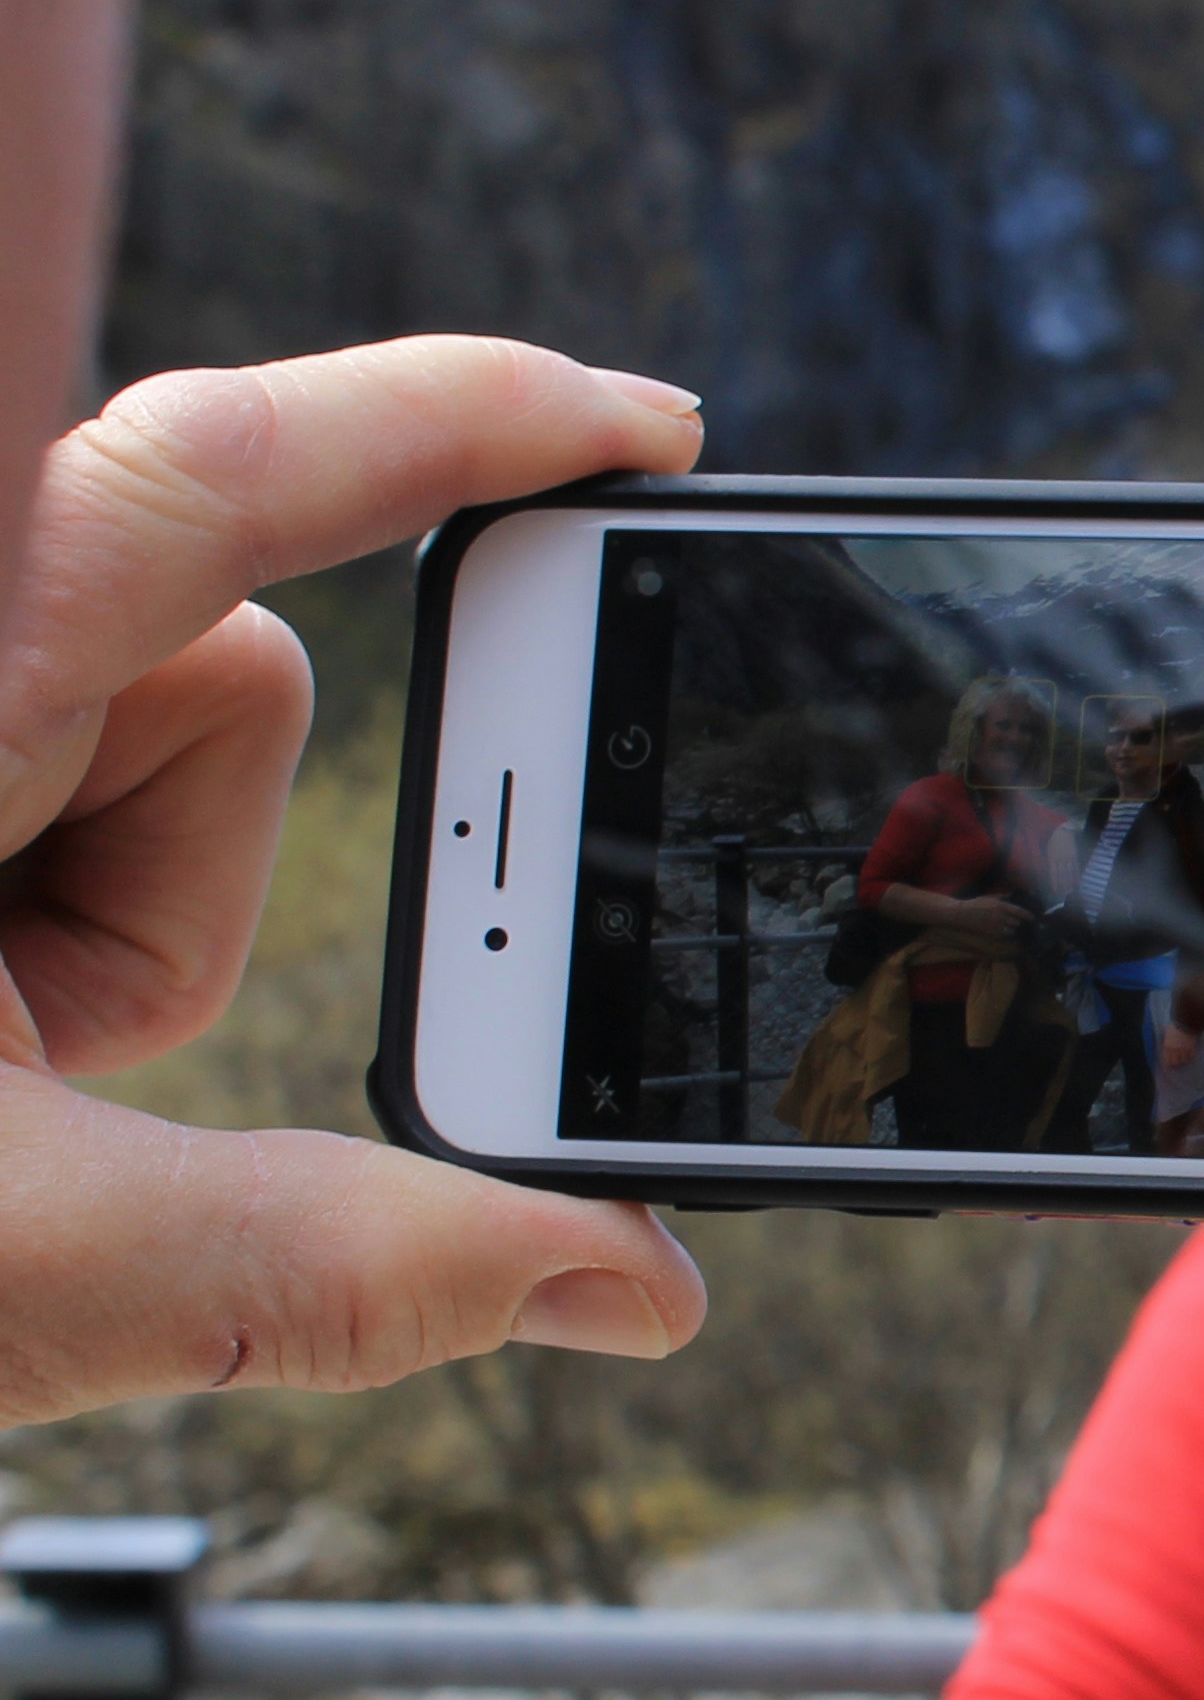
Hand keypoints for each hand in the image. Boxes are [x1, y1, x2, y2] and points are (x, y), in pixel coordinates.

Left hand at [0, 340, 714, 1424]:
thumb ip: (340, 1273)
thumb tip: (624, 1284)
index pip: (230, 464)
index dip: (468, 415)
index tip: (643, 431)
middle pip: (198, 667)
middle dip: (178, 876)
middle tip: (42, 1060)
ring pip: (111, 754)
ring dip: (71, 941)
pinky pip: (21, 817)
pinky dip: (10, 950)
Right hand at [950, 895, 1028, 941]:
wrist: (961, 914)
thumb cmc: (975, 904)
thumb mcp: (989, 897)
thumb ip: (1002, 897)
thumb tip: (1013, 895)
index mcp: (1000, 905)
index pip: (1019, 911)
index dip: (1028, 916)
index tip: (1033, 918)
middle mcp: (1000, 916)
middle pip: (1017, 922)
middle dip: (1018, 923)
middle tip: (1021, 924)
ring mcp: (995, 925)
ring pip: (1011, 930)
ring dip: (1012, 929)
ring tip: (1011, 928)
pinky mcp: (991, 933)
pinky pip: (1003, 935)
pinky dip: (1005, 934)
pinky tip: (1003, 932)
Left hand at [1156, 1018, 1203, 1075]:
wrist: (1185, 1021)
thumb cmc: (1175, 1025)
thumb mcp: (1168, 1034)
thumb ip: (1168, 1041)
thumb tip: (1168, 1046)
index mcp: (1167, 1046)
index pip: (1166, 1060)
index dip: (1168, 1064)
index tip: (1169, 1066)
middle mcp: (1175, 1050)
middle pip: (1175, 1062)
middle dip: (1176, 1065)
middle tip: (1177, 1065)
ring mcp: (1183, 1049)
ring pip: (1183, 1061)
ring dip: (1183, 1062)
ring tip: (1184, 1061)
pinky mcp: (1191, 1048)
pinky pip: (1191, 1056)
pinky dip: (1190, 1058)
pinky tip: (1190, 1057)